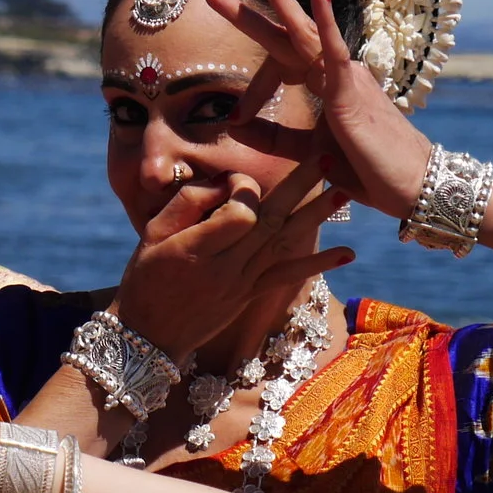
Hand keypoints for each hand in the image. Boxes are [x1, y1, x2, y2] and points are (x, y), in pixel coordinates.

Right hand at [110, 160, 352, 363]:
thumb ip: (186, 205)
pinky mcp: (250, 295)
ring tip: (344, 192)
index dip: (244, 189)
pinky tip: (347, 253)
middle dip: (300, 186)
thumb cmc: (145, 278)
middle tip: (327, 158)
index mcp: (196, 248)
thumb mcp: (150, 237)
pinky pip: (287, 278)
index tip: (235, 180)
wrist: (149, 334)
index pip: (239, 211)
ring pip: (284, 244)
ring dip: (316, 217)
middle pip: (270, 220)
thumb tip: (224, 183)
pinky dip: (317, 264)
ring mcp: (241, 283)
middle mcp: (225, 266)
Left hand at [207, 0, 434, 218]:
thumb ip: (272, 137)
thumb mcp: (307, 153)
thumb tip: (231, 124)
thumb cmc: (367, 168)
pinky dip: (326, 23)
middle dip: (253, 10)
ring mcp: (345, 78)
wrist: (409, 188)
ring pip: (305, 32)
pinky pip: (336, 52)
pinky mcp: (354, 93)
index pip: (280, 62)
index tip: (229, 102)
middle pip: (288, 33)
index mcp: (326, 84)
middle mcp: (335, 73)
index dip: (252, 76)